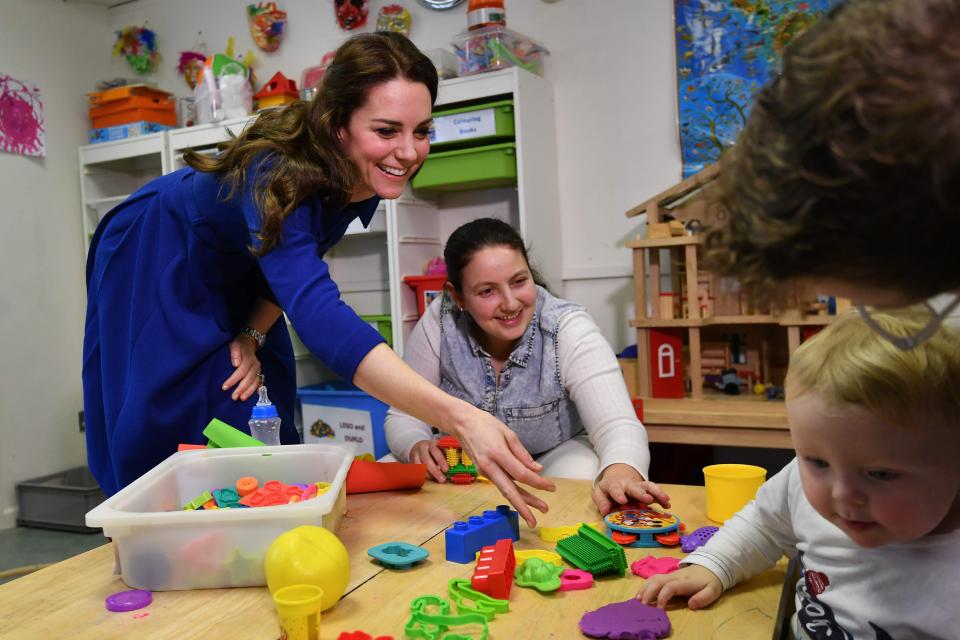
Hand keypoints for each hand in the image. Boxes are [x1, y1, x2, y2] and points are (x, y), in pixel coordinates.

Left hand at [222, 337, 261, 401]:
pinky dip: (255, 390)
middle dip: (241, 389)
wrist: (249, 343)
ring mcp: (259, 370)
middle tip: (233, 397)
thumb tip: (235, 364)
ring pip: (255, 382)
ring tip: (241, 399)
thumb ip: (235, 352)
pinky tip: (250, 396)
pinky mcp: (259, 373)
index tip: (224, 387)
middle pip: (249, 379)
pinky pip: (259, 383)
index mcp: (249, 358)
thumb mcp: (235, 344)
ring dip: (249, 391)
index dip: (233, 380)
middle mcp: (256, 365)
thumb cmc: (239, 345)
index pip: (241, 371)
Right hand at [409, 439, 448, 482]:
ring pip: (420, 466)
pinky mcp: (411, 461)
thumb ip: (449, 454)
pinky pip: (415, 470)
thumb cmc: (435, 449)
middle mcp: (422, 448)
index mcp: (432, 443)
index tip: (446, 469)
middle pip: (427, 460)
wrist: (419, 446)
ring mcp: (415, 455)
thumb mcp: (441, 448)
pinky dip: (422, 476)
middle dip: (435, 471)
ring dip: (429, 475)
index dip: (441, 460)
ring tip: (436, 480)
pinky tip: (429, 479)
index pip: (435, 451)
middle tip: (442, 479)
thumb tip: (459, 461)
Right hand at [455, 409, 555, 528]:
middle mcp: (489, 466)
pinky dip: (514, 490)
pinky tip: (525, 494)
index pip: (521, 474)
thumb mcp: (508, 433)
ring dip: (522, 501)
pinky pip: (501, 483)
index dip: (538, 482)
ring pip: (506, 490)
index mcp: (497, 453)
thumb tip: (537, 469)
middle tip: (544, 511)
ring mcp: (484, 471)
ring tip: (539, 507)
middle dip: (526, 505)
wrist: (462, 424)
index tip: (551, 487)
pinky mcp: (483, 473)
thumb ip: (522, 454)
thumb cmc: (484, 424)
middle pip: (510, 491)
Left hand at [593, 464, 671, 514]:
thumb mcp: (599, 494)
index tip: (623, 501)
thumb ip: (601, 502)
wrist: (617, 480)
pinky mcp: (646, 491)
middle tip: (648, 499)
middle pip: (634, 487)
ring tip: (665, 500)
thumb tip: (605, 511)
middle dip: (641, 493)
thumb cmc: (607, 491)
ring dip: (657, 493)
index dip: (618, 494)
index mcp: (613, 484)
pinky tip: (667, 505)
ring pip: (648, 486)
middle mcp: (627, 484)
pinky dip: (661, 498)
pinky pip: (655, 492)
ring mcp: (638, 487)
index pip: (615, 488)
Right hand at [638, 564, 722, 609]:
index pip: (669, 587)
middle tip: (641, 606)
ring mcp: (669, 574)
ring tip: (637, 600)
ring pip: (653, 578)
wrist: (710, 566)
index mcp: (684, 581)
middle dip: (648, 593)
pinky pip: (653, 578)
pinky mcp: (667, 575)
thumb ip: (702, 598)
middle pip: (657, 581)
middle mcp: (674, 576)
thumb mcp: (712, 591)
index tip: (659, 610)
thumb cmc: (709, 581)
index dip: (663, 598)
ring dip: (644, 588)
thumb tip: (691, 606)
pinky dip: (645, 586)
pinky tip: (641, 594)